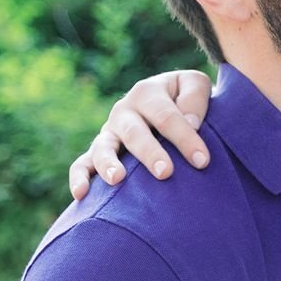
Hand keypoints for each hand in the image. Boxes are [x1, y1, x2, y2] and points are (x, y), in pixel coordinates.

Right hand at [68, 70, 213, 198]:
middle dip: (150, 153)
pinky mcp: (97, 151)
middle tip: (166, 172)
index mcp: (147, 92)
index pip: (167, 116)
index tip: (202, 161)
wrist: (167, 100)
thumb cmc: (185, 98)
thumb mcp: (195, 85)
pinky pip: (82, 164)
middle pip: (135, 133)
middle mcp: (124, 111)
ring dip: (109, 163)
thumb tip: (191, 123)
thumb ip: (195, 98)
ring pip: (103, 148)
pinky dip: (79, 178)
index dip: (185, 138)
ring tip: (118, 179)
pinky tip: (81, 195)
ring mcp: (109, 132)